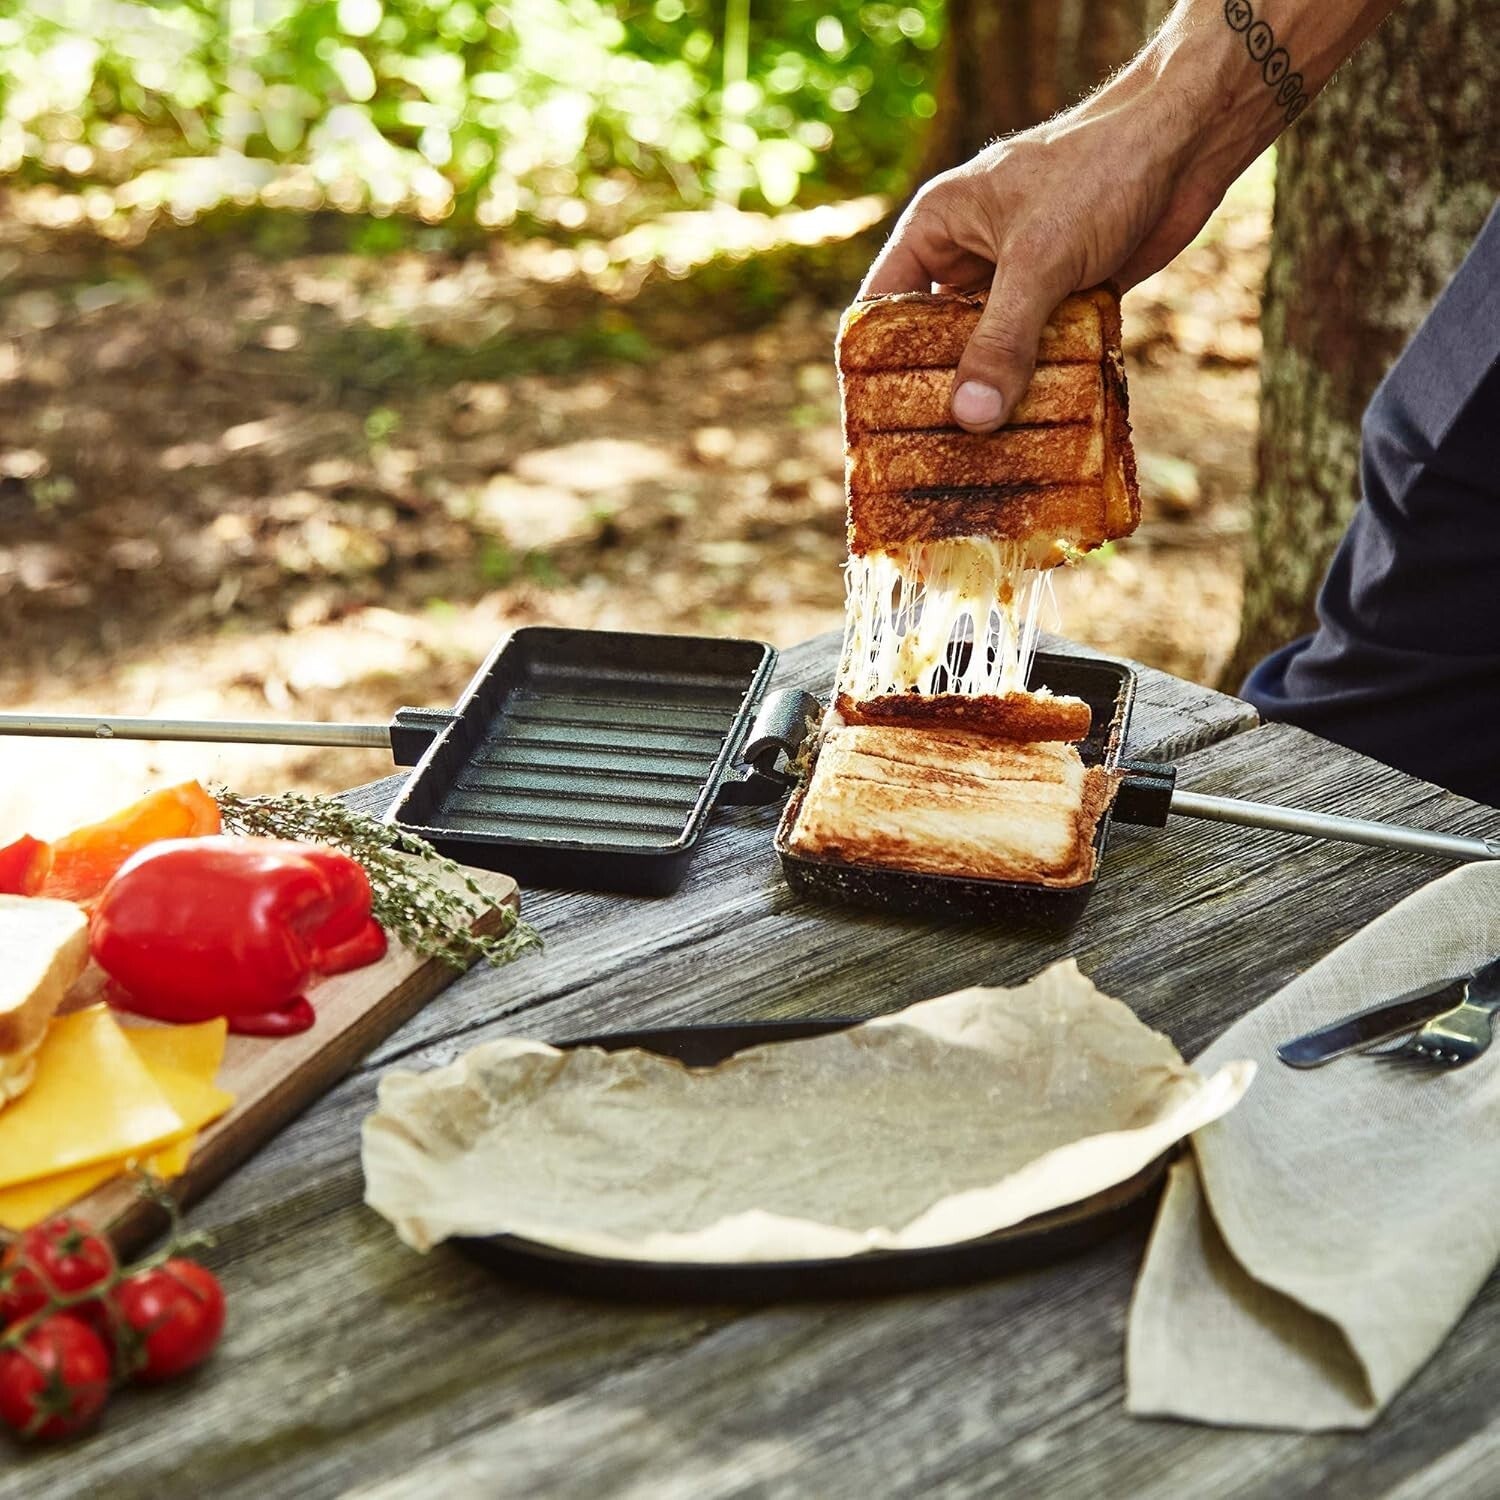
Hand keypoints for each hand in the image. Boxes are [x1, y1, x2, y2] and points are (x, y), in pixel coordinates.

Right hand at [861, 78, 1226, 431]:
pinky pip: (1036, 355)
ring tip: (980, 459)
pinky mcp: (1062, 299)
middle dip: (938, 392)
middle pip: (933, 341)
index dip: (874, 364)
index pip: (882, 307)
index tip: (876, 423)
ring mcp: (1016, 281)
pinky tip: (1034, 434)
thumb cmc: (1098, 173)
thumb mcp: (1038, 260)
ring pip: (989, 353)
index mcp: (936, 229)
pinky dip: (1037, 388)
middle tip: (929, 456)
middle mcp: (968, 257)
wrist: (1188, 142)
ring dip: (992, 397)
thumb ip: (1001, 340)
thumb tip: (969, 419)